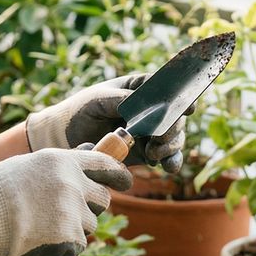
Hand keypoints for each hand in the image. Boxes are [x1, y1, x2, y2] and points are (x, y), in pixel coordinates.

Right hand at [0, 148, 131, 255]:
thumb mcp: (27, 166)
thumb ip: (55, 169)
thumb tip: (76, 172)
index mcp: (62, 161)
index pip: (103, 163)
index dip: (118, 174)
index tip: (126, 181)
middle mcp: (73, 182)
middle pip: (102, 199)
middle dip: (91, 209)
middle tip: (70, 215)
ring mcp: (73, 210)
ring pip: (89, 226)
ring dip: (73, 230)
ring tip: (43, 229)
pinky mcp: (69, 237)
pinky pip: (77, 247)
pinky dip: (62, 249)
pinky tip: (40, 242)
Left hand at [26, 74, 190, 171]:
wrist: (67, 135)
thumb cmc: (83, 108)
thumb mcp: (99, 99)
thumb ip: (121, 101)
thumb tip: (141, 106)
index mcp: (141, 89)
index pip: (167, 89)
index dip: (181, 97)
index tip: (187, 107)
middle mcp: (151, 110)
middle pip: (174, 116)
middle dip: (172, 127)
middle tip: (160, 137)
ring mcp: (150, 132)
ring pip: (174, 138)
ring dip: (171, 145)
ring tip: (155, 152)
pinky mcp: (146, 152)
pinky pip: (166, 157)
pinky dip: (170, 162)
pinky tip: (167, 166)